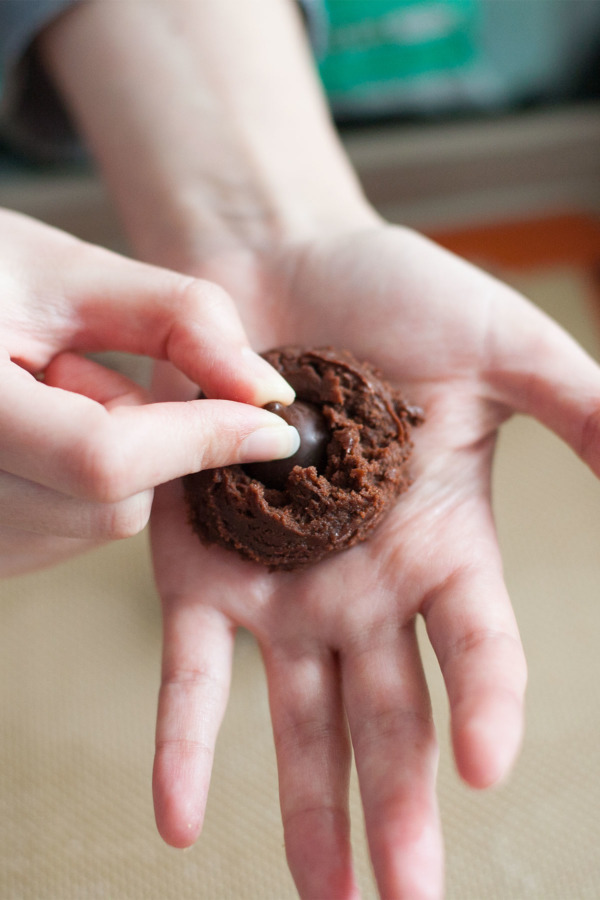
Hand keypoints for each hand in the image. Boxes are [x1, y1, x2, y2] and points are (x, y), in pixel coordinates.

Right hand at [0, 209, 296, 576]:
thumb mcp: (64, 272)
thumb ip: (178, 321)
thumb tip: (268, 395)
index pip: (103, 460)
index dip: (200, 440)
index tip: (272, 423)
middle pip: (114, 504)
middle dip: (145, 439)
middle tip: (82, 366)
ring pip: (102, 524)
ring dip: (118, 460)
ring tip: (45, 393)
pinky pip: (73, 534)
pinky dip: (88, 484)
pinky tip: (40, 431)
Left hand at [150, 223, 599, 898]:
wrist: (275, 268)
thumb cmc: (390, 291)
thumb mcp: (499, 347)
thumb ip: (581, 408)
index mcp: (441, 541)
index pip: (477, 644)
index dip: (490, 702)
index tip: (490, 767)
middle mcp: (365, 582)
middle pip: (392, 711)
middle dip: (401, 804)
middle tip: (409, 898)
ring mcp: (282, 584)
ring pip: (302, 715)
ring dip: (310, 805)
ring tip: (324, 893)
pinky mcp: (201, 568)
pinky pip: (193, 670)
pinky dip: (185, 741)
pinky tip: (181, 820)